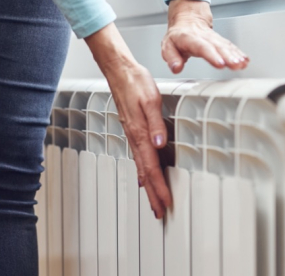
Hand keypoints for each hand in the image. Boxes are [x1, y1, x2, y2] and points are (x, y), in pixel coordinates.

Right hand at [85, 24, 172, 218]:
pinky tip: (143, 178)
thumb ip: (156, 123)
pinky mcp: (132, 131)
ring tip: (154, 201)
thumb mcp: (151, 99)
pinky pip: (137, 158)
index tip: (166, 203)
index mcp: (140, 133)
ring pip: (140, 168)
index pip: (151, 167)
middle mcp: (134, 138)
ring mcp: (132, 136)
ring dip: (148, 186)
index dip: (159, 187)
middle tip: (160, 212)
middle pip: (144, 174)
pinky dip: (142, 172)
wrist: (118, 71)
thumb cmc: (135, 82)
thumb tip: (159, 144)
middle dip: (153, 194)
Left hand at [162, 0, 248, 72]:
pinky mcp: (220, 40)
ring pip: (226, 45)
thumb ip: (171, 57)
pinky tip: (244, 60)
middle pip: (217, 46)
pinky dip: (238, 53)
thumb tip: (176, 67)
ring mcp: (213, 38)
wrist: (187, 18)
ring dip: (235, 55)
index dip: (212, 55)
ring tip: (242, 64)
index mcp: (190, 38)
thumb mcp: (167, 46)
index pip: (202, 47)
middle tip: (236, 65)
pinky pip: (230, 46)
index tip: (220, 64)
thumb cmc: (177, 35)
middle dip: (228, 56)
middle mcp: (204, 37)